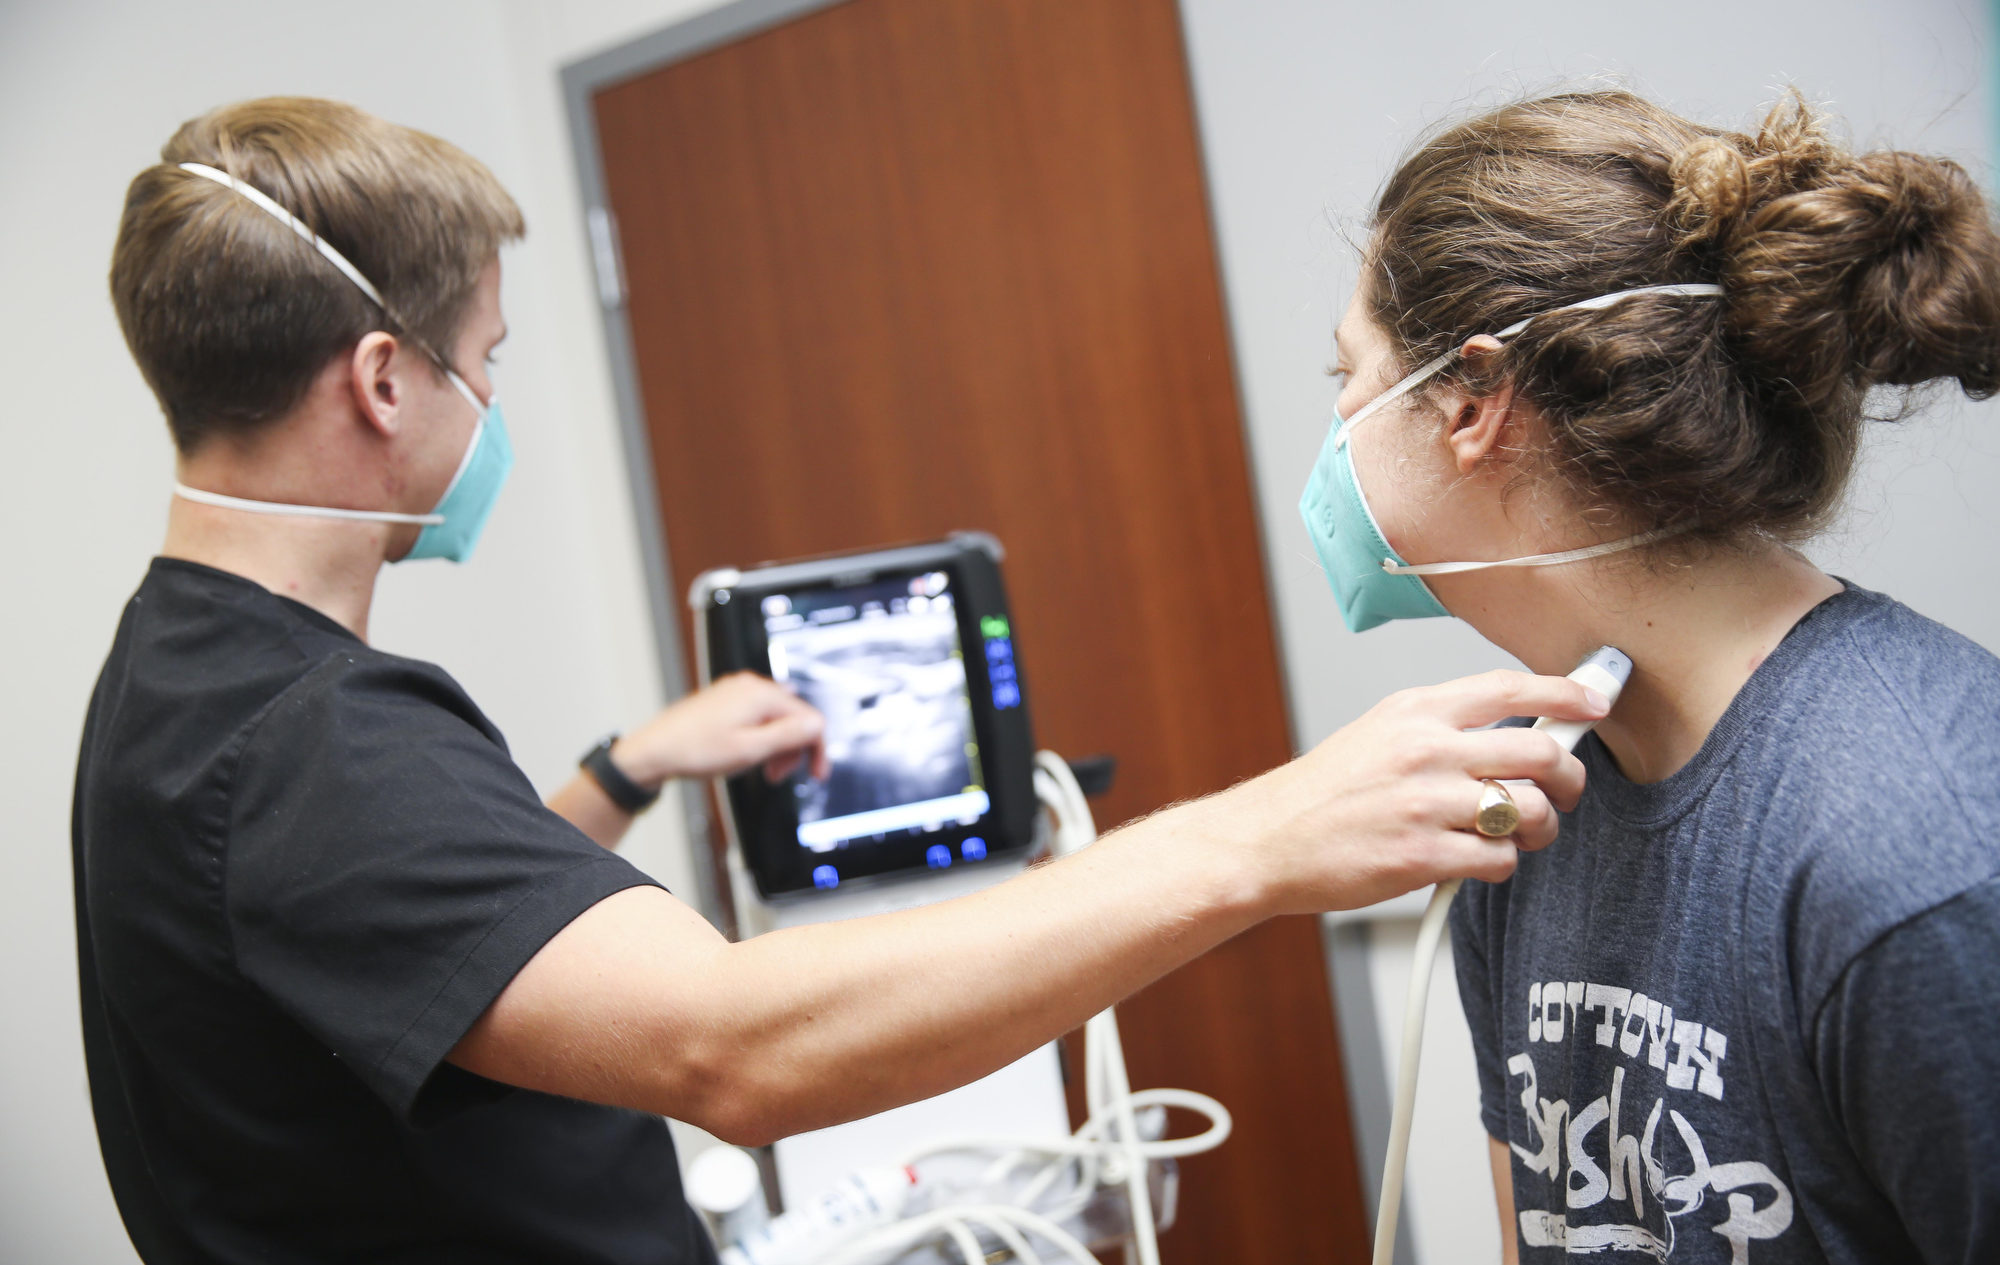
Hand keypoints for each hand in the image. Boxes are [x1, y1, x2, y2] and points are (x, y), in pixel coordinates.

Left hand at [611, 673, 829, 786]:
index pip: (809, 718)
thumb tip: (818, 725)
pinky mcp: (726, 700)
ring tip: (763, 769)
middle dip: (794, 748)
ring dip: (778, 745)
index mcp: (761, 695)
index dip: (817, 749)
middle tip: (779, 775)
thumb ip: (789, 735)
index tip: (816, 774)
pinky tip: (749, 755)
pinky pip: (758, 716)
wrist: (655, 750)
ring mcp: (737, 691)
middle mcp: (751, 686)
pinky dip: (762, 737)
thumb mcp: (750, 750)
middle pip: (794, 716)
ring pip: (776, 717)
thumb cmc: (695, 750)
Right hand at [1200, 669, 1609, 914]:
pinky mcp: (1423, 855)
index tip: (1596, 702)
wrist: (1266, 841)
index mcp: (1415, 711)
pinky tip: (1472, 861)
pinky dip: (1498, 865)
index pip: (1509, 688)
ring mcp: (1425, 804)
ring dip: (1537, 830)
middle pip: (1540, 755)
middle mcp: (1425, 750)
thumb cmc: (1323, 793)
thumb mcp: (1379, 733)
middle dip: (1570, 780)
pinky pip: (1499, 860)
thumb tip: (1516, 735)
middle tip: (1565, 794)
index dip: (1566, 693)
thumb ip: (1442, 728)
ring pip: (1530, 812)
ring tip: (1515, 835)